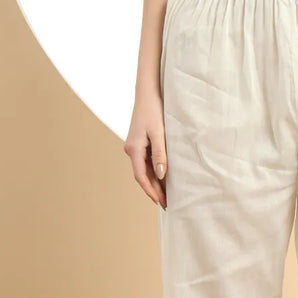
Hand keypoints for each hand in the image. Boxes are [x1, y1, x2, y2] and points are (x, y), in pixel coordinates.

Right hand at [124, 90, 168, 208]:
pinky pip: (146, 163)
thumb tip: (161, 175)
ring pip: (144, 170)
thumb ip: (160, 154)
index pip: (141, 176)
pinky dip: (154, 173)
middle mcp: (131, 150)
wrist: (147, 93)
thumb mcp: (159, 133)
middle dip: (154, 191)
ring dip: (154, 183)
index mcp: (133, 149)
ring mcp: (135, 147)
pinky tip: (163, 179)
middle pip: (142, 176)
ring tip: (166, 196)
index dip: (150, 191)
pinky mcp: (140, 143)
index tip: (160, 202)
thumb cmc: (153, 110)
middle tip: (166, 204)